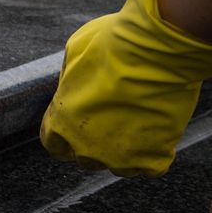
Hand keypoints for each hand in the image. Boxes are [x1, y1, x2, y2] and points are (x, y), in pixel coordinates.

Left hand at [41, 0, 211, 176]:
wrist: (157, 50)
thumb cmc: (112, 45)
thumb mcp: (74, 54)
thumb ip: (71, 79)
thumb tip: (74, 83)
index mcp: (60, 123)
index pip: (54, 144)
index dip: (66, 134)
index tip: (80, 123)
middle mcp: (85, 146)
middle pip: (85, 157)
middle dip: (95, 142)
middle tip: (114, 119)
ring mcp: (119, 156)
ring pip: (117, 166)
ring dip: (124, 150)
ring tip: (137, 125)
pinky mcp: (152, 155)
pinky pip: (149, 167)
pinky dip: (153, 154)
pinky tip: (157, 135)